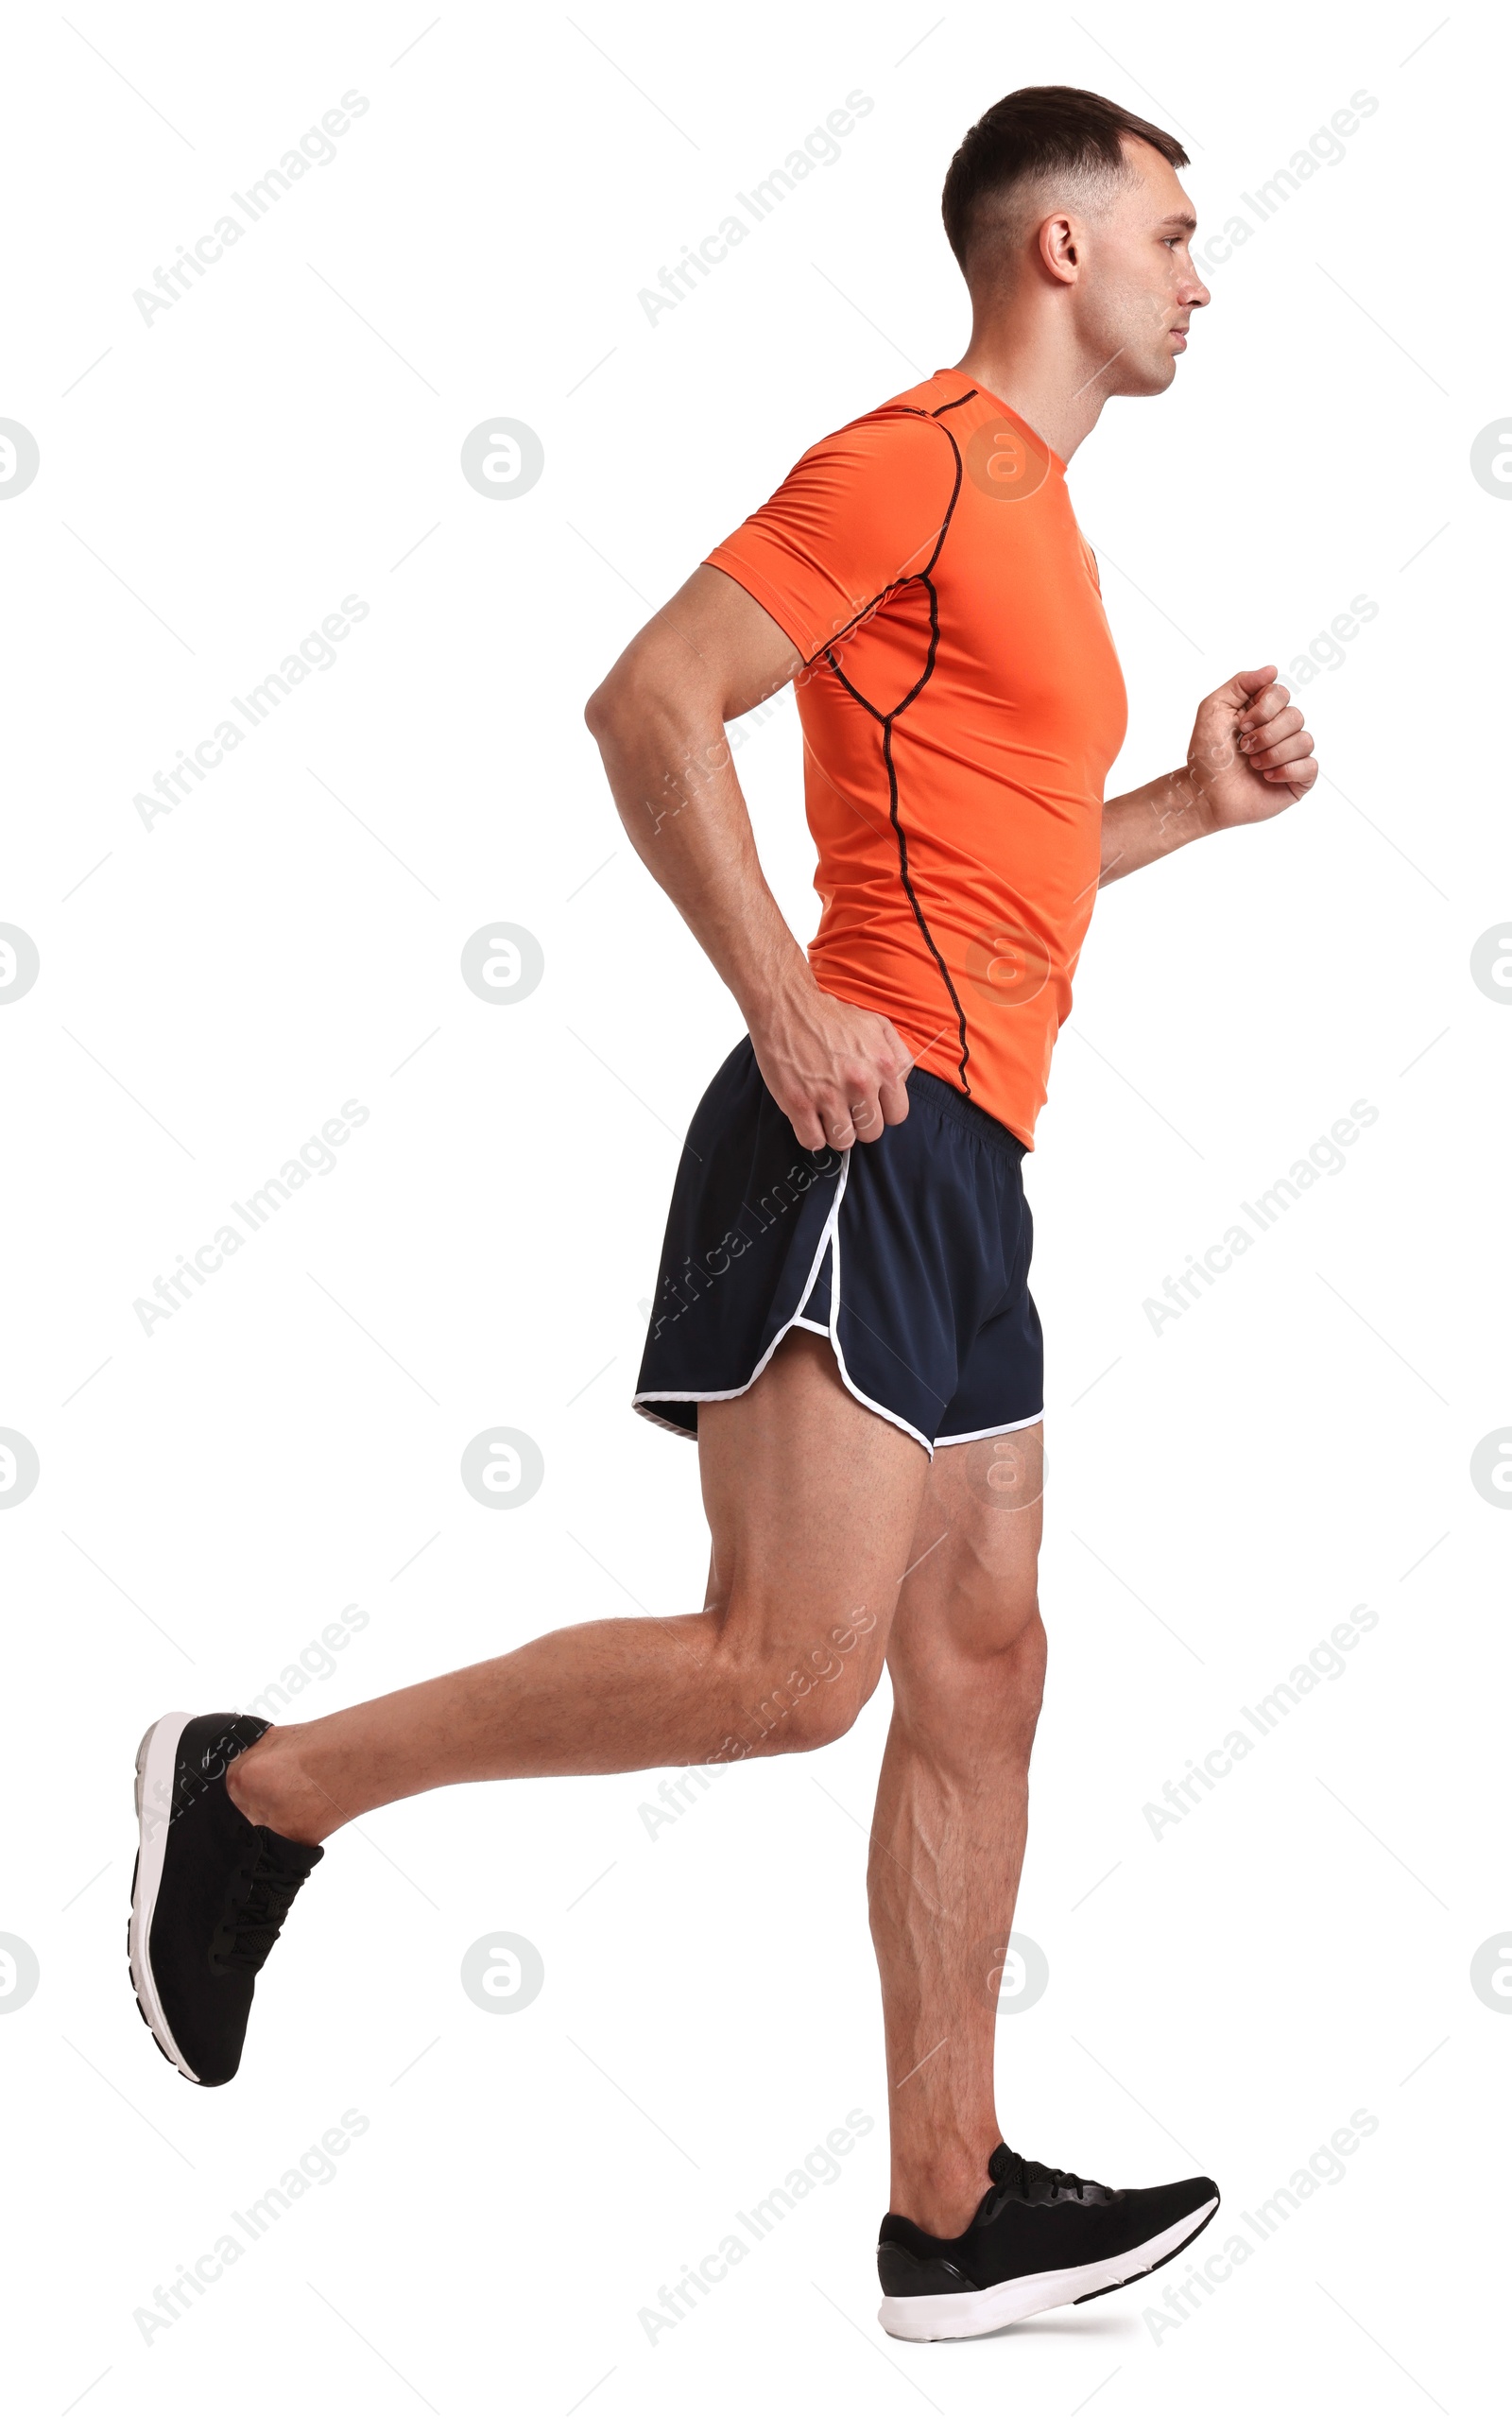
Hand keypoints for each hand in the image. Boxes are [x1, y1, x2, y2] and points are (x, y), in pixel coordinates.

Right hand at [748, 976, 910, 1151]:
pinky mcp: (799, 1103)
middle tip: (844, 1109)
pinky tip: (808, 1119)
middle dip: (858, 1124)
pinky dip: (810, 1135)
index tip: (868, 1106)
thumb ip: (898, 1055)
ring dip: (834, 1131)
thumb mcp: (877, 1025)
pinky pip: (812, 1141)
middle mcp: (860, 1083)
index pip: (896, 1115)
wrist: (787, 1007)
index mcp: (883, 1066)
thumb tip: (902, 1083)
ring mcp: (829, 1095)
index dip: (881, 1113)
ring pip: (843, 1141)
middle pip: (871, 1133)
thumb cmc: (830, 1016)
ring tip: (825, 1114)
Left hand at [1187, 665, 1317, 831]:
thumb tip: (1273, 670)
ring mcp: (1291, 755)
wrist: (1205, 794)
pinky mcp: (1298, 780)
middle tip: (1245, 749)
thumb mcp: (1214, 708)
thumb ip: (1241, 683)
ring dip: (1273, 754)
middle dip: (1266, 735)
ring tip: (1254, 765)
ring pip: (1305, 740)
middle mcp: (1281, 731)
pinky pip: (1311, 766)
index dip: (1264, 709)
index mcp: (1264, 712)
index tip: (1241, 726)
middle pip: (1296, 716)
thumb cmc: (1207, 755)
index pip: (1282, 694)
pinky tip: (1267, 778)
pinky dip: (1287, 771)